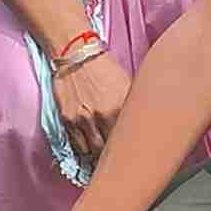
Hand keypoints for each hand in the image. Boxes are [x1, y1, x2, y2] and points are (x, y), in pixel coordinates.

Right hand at [53, 45, 131, 169]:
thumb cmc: (104, 68)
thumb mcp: (127, 84)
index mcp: (121, 106)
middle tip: (121, 156)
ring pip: (95, 151)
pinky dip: (85, 149)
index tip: (135, 152)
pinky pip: (78, 145)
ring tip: (105, 154)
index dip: (133, 147)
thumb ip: (133, 106)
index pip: (131, 138)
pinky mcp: (68, 119)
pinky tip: (90, 148)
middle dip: (117, 153)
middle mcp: (103, 115)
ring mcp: (83, 119)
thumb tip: (142, 123)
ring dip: (100, 154)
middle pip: (113, 148)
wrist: (75, 53)